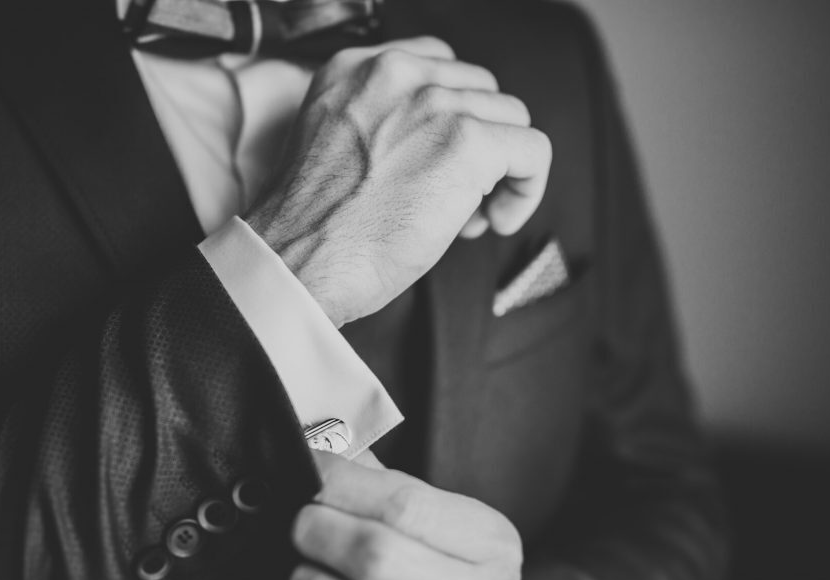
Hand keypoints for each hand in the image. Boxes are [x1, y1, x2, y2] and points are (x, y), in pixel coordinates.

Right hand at [246, 36, 551, 326]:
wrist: (296, 262)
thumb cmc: (312, 228)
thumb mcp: (336, 144)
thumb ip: (384, 123)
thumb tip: (440, 145)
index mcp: (356, 68)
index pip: (440, 68)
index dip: (452, 120)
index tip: (439, 164)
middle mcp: (395, 72)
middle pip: (481, 92)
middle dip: (478, 146)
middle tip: (452, 200)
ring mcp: (433, 103)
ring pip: (512, 119)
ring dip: (500, 171)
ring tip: (467, 218)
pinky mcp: (466, 141)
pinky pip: (533, 151)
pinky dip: (526, 190)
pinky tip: (495, 221)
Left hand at [266, 461, 528, 579]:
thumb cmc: (460, 576)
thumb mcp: (456, 522)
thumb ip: (392, 486)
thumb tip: (320, 449)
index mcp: (487, 545)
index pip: (403, 504)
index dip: (340, 481)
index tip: (313, 470)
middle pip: (372, 555)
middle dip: (315, 528)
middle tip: (303, 524)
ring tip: (306, 576)